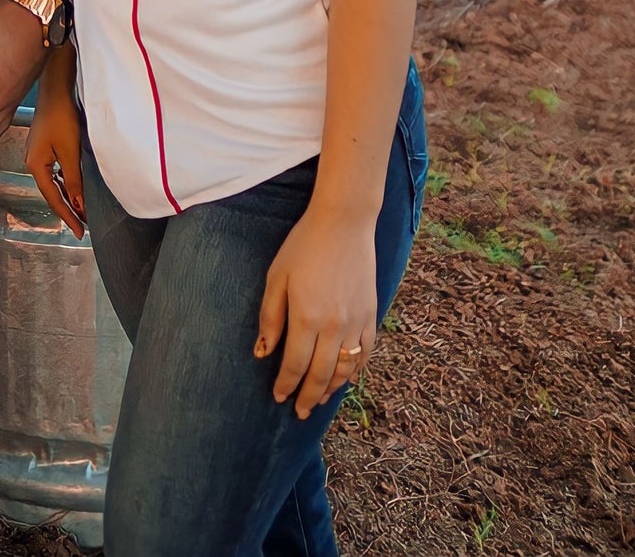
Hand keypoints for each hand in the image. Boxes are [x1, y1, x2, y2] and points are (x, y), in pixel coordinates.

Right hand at [26, 45, 84, 236]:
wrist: (55, 88)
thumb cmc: (61, 116)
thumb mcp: (70, 151)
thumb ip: (74, 180)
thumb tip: (79, 204)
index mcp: (35, 166)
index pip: (53, 199)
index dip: (67, 217)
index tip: (79, 232)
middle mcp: (32, 161)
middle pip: (51, 192)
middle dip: (68, 209)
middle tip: (82, 226)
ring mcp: (37, 153)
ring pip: (54, 182)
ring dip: (68, 196)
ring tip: (82, 211)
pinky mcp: (44, 145)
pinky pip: (55, 171)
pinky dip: (66, 182)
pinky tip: (74, 186)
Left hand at [255, 204, 377, 418]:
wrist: (344, 223)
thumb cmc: (303, 246)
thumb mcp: (277, 277)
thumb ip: (270, 317)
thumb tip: (262, 353)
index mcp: (306, 317)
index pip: (294, 365)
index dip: (286, 385)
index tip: (278, 397)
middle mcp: (334, 327)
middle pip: (320, 375)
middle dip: (307, 396)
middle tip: (299, 411)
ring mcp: (356, 323)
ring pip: (345, 369)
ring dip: (331, 389)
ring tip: (318, 400)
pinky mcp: (371, 315)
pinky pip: (365, 353)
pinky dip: (355, 370)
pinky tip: (346, 377)